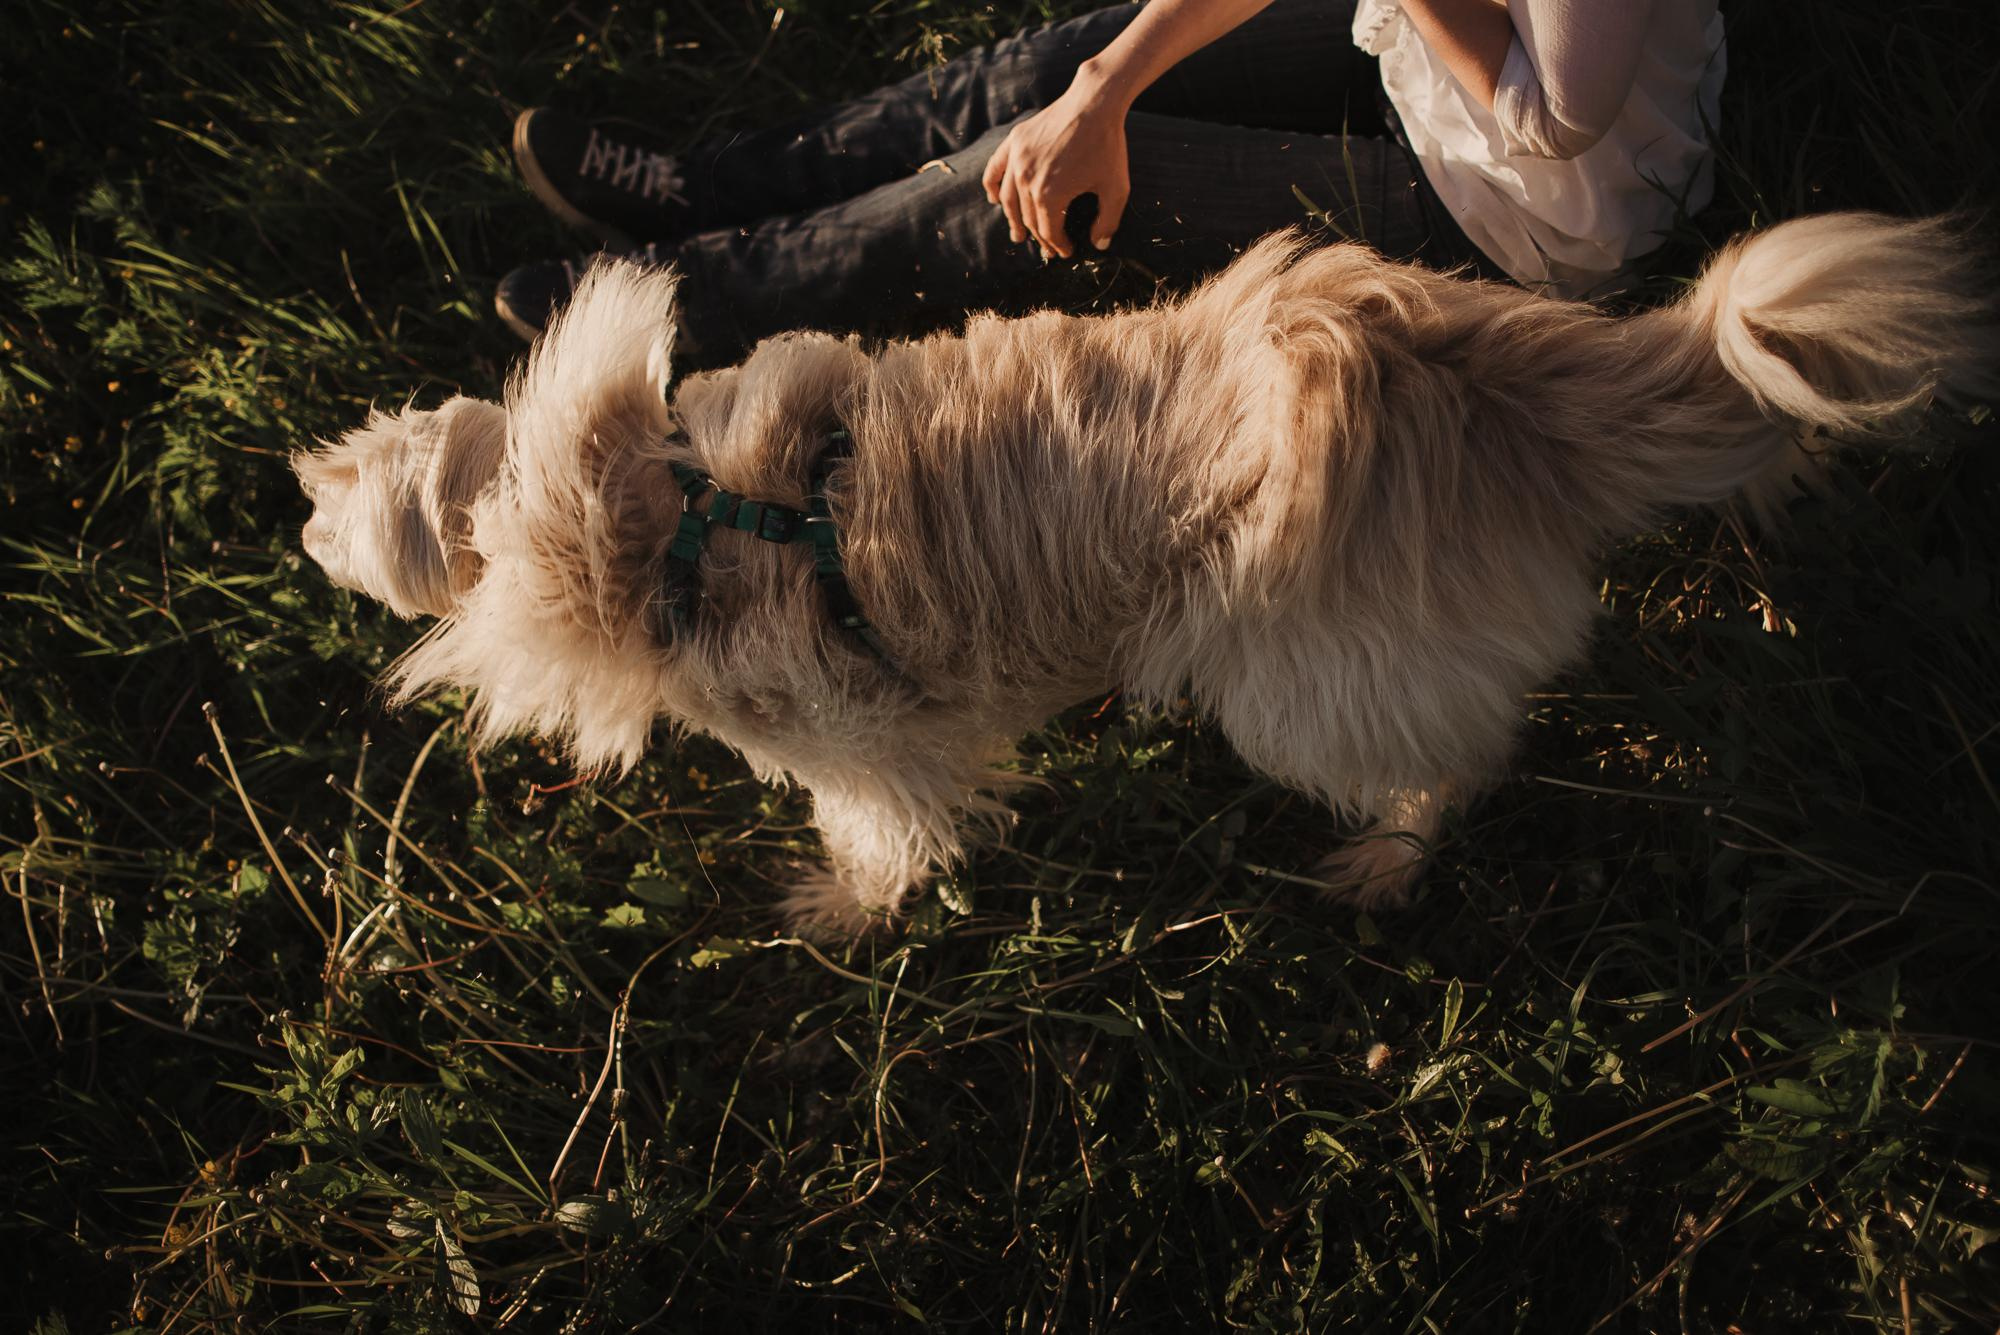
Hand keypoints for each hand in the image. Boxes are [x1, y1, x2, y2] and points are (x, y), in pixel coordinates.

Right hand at [981, 81, 1131, 259]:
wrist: (1094, 102)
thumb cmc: (1107, 146)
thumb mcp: (1116, 188)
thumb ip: (1108, 221)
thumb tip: (1099, 245)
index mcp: (1050, 195)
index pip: (1048, 231)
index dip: (1058, 245)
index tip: (1066, 251)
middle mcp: (1027, 180)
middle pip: (1028, 218)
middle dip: (1040, 236)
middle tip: (1048, 246)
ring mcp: (1017, 160)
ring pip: (1008, 200)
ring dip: (1013, 220)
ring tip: (1019, 235)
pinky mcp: (1014, 142)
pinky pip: (995, 171)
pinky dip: (992, 187)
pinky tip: (995, 200)